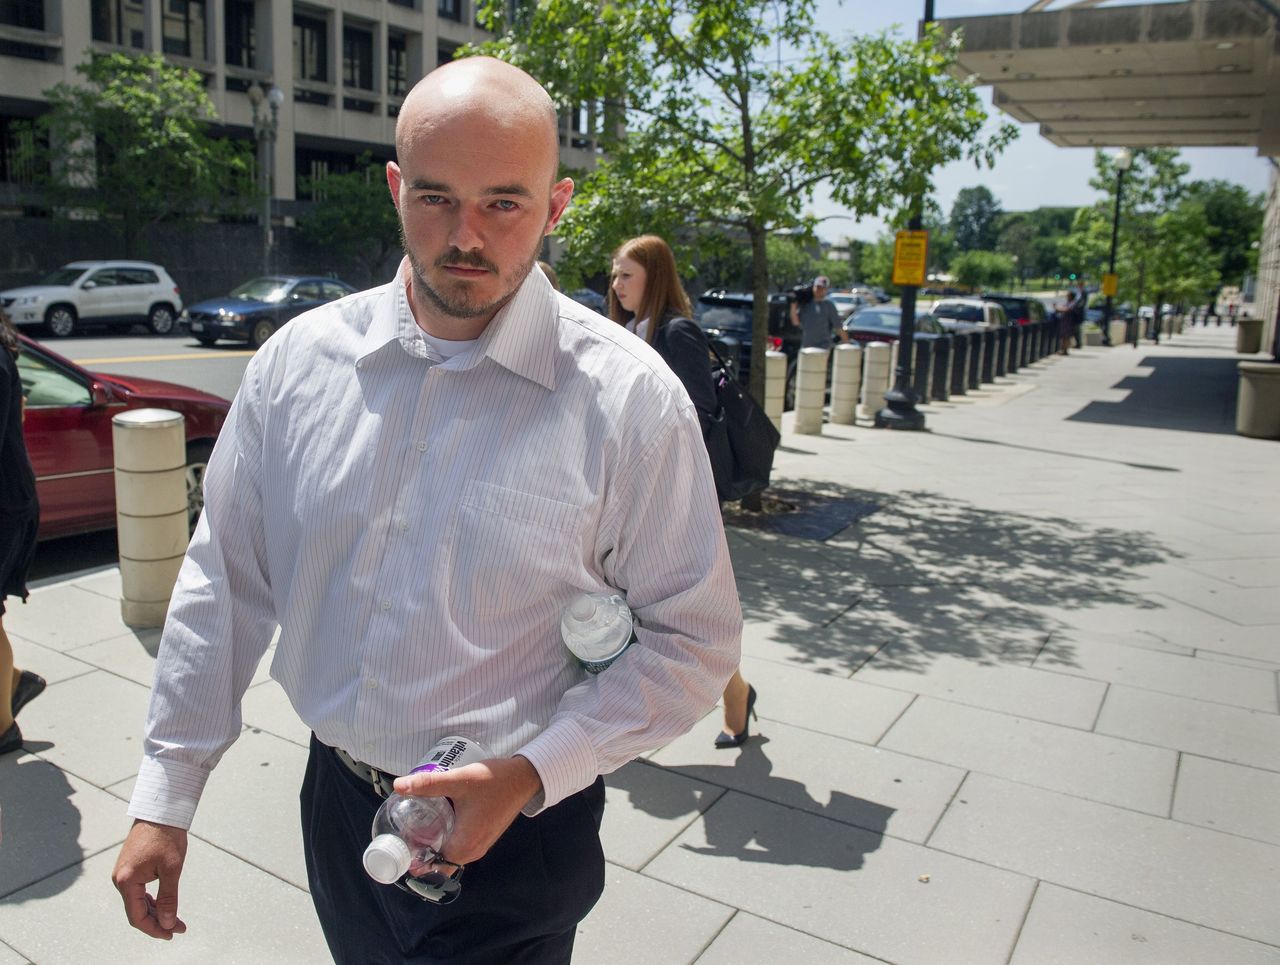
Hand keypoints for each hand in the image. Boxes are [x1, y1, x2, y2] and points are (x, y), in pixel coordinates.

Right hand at [112, 820, 188, 939]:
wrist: (160, 810)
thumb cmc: (167, 836)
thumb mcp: (171, 869)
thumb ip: (168, 898)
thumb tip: (168, 922)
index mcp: (126, 881)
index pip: (137, 916)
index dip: (154, 928)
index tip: (172, 933)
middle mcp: (119, 879)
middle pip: (136, 911)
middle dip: (158, 921)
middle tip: (179, 927)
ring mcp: (123, 873)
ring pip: (137, 902)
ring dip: (155, 912)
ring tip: (175, 919)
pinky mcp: (129, 868)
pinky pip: (137, 891)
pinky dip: (150, 900)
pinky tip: (164, 905)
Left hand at [392, 755, 542, 866]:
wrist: (524, 777)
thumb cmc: (493, 782)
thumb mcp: (458, 781)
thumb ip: (428, 784)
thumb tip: (398, 786)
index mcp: (464, 846)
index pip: (431, 866)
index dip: (413, 859)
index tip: (398, 844)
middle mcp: (472, 852)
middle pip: (438, 861)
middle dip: (420, 849)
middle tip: (402, 829)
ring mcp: (479, 845)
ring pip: (448, 853)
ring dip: (433, 843)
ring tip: (415, 822)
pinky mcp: (483, 836)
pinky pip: (458, 845)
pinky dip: (445, 837)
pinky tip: (437, 818)